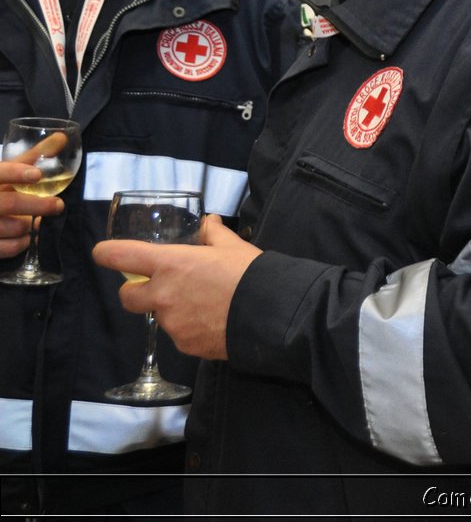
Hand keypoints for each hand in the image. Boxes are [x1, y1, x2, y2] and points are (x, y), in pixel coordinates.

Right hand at [0, 160, 65, 258]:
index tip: (37, 174)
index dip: (15, 172)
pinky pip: (8, 248)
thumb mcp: (6, 173)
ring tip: (35, 221)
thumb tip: (62, 137)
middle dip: (37, 205)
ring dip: (29, 225)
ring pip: (13, 227)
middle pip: (8, 203)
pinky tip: (26, 237)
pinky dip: (22, 243)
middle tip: (58, 205)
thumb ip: (32, 157)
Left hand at [93, 215, 261, 359]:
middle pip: (127, 296)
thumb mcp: (233, 247)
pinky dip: (190, 328)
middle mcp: (162, 295)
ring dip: (172, 310)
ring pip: (159, 316)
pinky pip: (179, 335)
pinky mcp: (184, 345)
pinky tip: (214, 322)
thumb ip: (213, 234)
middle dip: (136, 291)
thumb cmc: (249, 273)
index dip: (107, 253)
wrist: (271, 313)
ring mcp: (171, 324)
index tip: (103, 253)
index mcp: (170, 264)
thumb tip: (209, 222)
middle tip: (159, 286)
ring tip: (204, 305)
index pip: (121, 256)